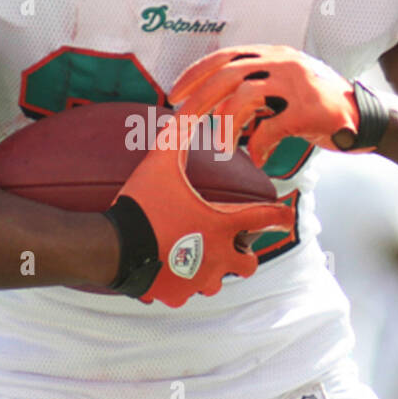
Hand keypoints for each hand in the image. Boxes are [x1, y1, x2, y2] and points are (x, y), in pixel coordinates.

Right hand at [105, 107, 291, 307]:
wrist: (112, 247)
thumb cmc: (141, 203)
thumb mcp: (161, 161)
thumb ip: (180, 131)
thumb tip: (193, 102)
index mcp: (222, 225)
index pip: (267, 219)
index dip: (280, 215)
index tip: (285, 214)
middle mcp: (218, 257)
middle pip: (248, 263)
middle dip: (242, 254)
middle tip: (226, 242)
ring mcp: (198, 281)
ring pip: (218, 282)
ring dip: (211, 270)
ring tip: (192, 257)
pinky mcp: (177, 296)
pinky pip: (187, 294)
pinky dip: (181, 285)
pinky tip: (167, 270)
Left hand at [169, 45, 372, 163]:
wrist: (366, 120)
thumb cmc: (321, 107)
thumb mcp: (287, 87)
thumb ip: (258, 87)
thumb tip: (217, 102)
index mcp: (275, 55)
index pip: (226, 56)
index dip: (196, 73)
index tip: (176, 92)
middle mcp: (284, 63)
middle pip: (228, 74)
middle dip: (199, 98)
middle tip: (181, 120)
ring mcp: (298, 85)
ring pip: (244, 97)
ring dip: (226, 125)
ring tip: (223, 146)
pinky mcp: (310, 111)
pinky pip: (270, 128)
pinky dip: (258, 147)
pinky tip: (258, 160)